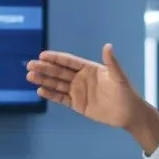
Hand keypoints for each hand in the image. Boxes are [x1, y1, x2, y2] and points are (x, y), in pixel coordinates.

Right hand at [25, 45, 158, 152]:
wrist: (128, 113)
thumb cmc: (125, 92)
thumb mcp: (118, 77)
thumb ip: (111, 62)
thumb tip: (108, 46)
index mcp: (89, 68)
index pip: (69, 61)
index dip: (56, 58)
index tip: (42, 55)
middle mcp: (81, 78)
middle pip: (59, 72)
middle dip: (44, 68)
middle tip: (29, 65)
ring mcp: (78, 91)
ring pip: (57, 84)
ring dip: (43, 80)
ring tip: (29, 77)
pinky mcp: (77, 104)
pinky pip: (61, 98)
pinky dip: (50, 95)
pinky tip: (40, 91)